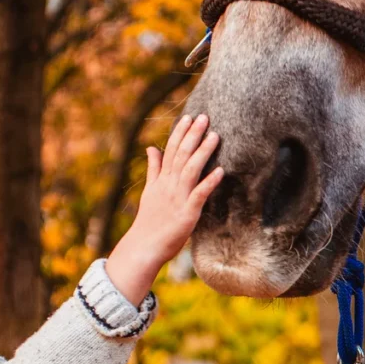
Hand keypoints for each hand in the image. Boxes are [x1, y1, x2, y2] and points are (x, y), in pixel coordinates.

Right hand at [104, 111, 222, 308]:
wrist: (144, 247)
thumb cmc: (149, 221)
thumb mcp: (150, 191)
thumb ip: (154, 168)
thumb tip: (152, 147)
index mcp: (161, 180)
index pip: (171, 150)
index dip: (180, 133)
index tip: (189, 116)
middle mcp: (169, 185)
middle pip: (181, 155)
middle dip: (193, 135)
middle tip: (204, 117)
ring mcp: (177, 198)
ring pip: (190, 170)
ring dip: (203, 152)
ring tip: (215, 136)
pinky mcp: (187, 213)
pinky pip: (199, 195)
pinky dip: (209, 182)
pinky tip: (221, 171)